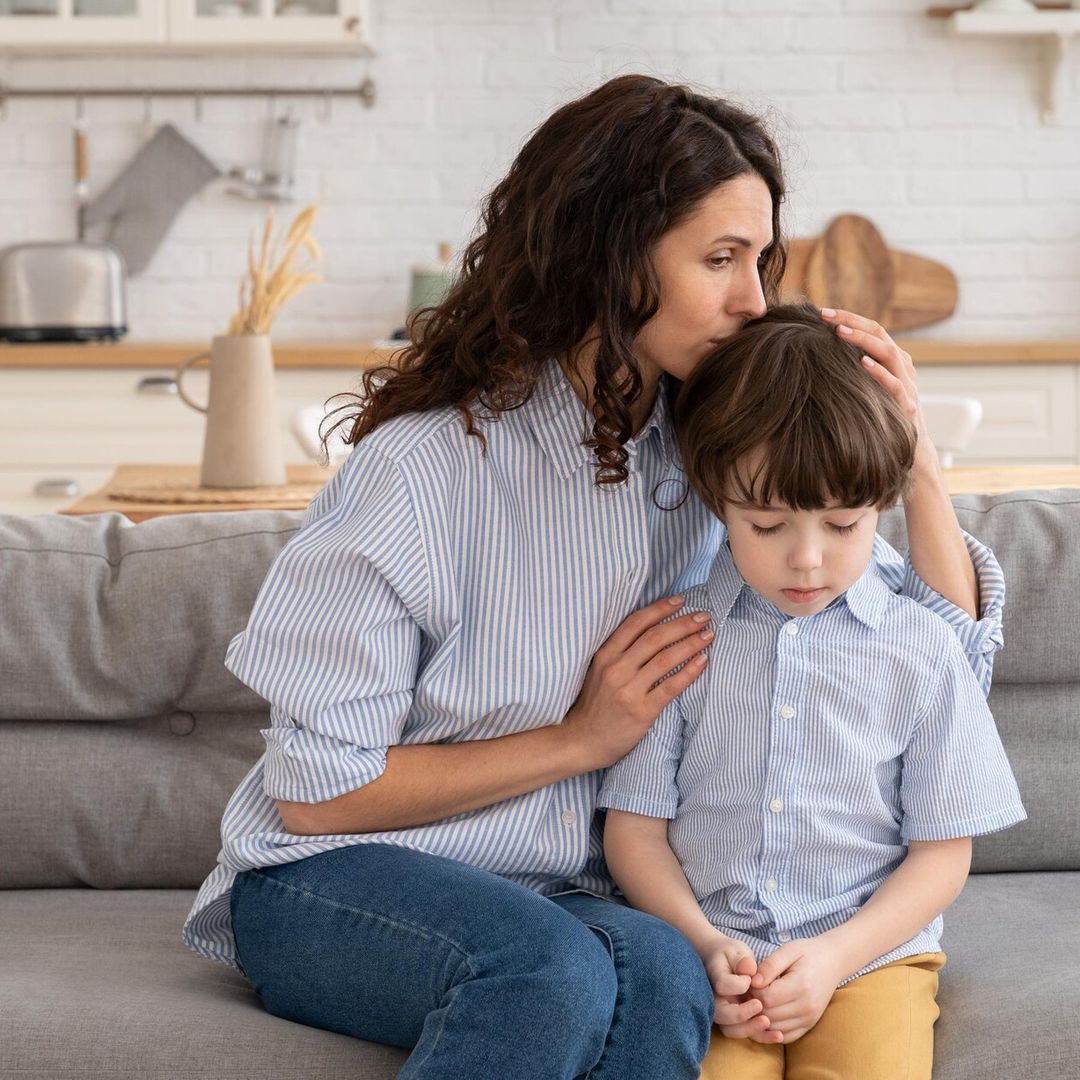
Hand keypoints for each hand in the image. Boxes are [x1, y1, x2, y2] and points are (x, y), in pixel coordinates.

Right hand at [563, 595, 711, 769]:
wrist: (582, 740)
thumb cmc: (594, 705)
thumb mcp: (598, 671)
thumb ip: (620, 652)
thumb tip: (652, 631)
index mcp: (605, 655)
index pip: (636, 623)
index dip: (660, 609)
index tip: (680, 601)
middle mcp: (616, 669)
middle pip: (655, 637)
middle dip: (682, 623)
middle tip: (703, 616)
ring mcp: (628, 690)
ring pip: (665, 659)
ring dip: (690, 643)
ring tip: (708, 635)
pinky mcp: (641, 711)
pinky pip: (670, 687)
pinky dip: (689, 671)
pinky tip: (703, 661)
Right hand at [699, 933, 772, 1039]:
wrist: (724, 962)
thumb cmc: (732, 955)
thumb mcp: (737, 951)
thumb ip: (742, 960)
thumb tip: (749, 969)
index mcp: (715, 978)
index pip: (722, 986)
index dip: (738, 984)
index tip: (750, 978)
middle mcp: (716, 999)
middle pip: (722, 1014)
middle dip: (741, 1014)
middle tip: (759, 1005)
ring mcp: (725, 1012)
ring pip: (730, 1029)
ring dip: (749, 1029)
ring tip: (768, 1022)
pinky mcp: (737, 1022)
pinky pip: (745, 1034)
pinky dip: (761, 1037)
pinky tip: (778, 1035)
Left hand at [744, 937, 843, 1043]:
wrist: (833, 962)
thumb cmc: (807, 953)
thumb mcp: (788, 950)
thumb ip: (770, 966)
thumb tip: (753, 982)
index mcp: (801, 986)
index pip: (766, 998)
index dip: (752, 991)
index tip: (748, 981)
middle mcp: (807, 1006)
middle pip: (769, 1015)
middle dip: (753, 1004)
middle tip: (748, 991)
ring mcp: (810, 1018)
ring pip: (775, 1028)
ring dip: (761, 1017)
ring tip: (757, 999)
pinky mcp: (810, 1024)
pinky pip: (786, 1036)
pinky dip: (773, 1028)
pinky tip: (768, 1013)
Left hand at [818, 307, 937, 474]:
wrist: (907, 449)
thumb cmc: (879, 417)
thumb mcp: (865, 388)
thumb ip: (851, 371)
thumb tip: (814, 356)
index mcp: (892, 359)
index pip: (872, 329)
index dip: (848, 318)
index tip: (821, 313)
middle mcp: (902, 366)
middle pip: (880, 333)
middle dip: (851, 322)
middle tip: (824, 315)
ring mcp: (906, 384)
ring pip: (889, 353)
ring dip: (863, 341)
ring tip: (839, 332)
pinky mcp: (906, 405)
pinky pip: (894, 385)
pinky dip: (879, 373)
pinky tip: (862, 364)